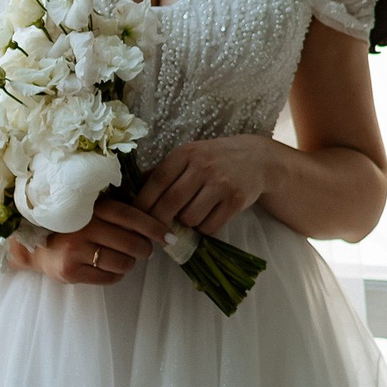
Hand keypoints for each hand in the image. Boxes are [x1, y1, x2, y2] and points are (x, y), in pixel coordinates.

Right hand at [7, 199, 165, 285]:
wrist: (31, 244)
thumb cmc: (70, 223)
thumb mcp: (89, 207)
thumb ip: (115, 208)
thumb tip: (155, 211)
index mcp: (91, 207)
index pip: (131, 217)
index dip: (153, 227)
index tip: (167, 235)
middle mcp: (83, 228)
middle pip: (132, 243)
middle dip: (145, 249)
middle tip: (145, 249)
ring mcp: (75, 251)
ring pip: (123, 263)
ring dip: (130, 263)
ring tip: (124, 258)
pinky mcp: (70, 272)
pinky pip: (108, 277)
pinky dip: (116, 274)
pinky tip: (109, 266)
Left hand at [136, 136, 281, 236]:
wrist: (257, 159)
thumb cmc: (214, 159)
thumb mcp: (187, 157)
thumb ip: (161, 173)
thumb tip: (129, 193)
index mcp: (184, 154)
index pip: (155, 182)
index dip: (142, 204)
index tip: (134, 219)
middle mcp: (202, 166)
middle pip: (169, 204)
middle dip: (158, 223)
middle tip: (154, 232)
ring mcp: (221, 183)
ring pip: (189, 218)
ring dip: (186, 225)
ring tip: (191, 216)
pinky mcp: (236, 200)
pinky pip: (210, 227)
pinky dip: (204, 229)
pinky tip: (207, 218)